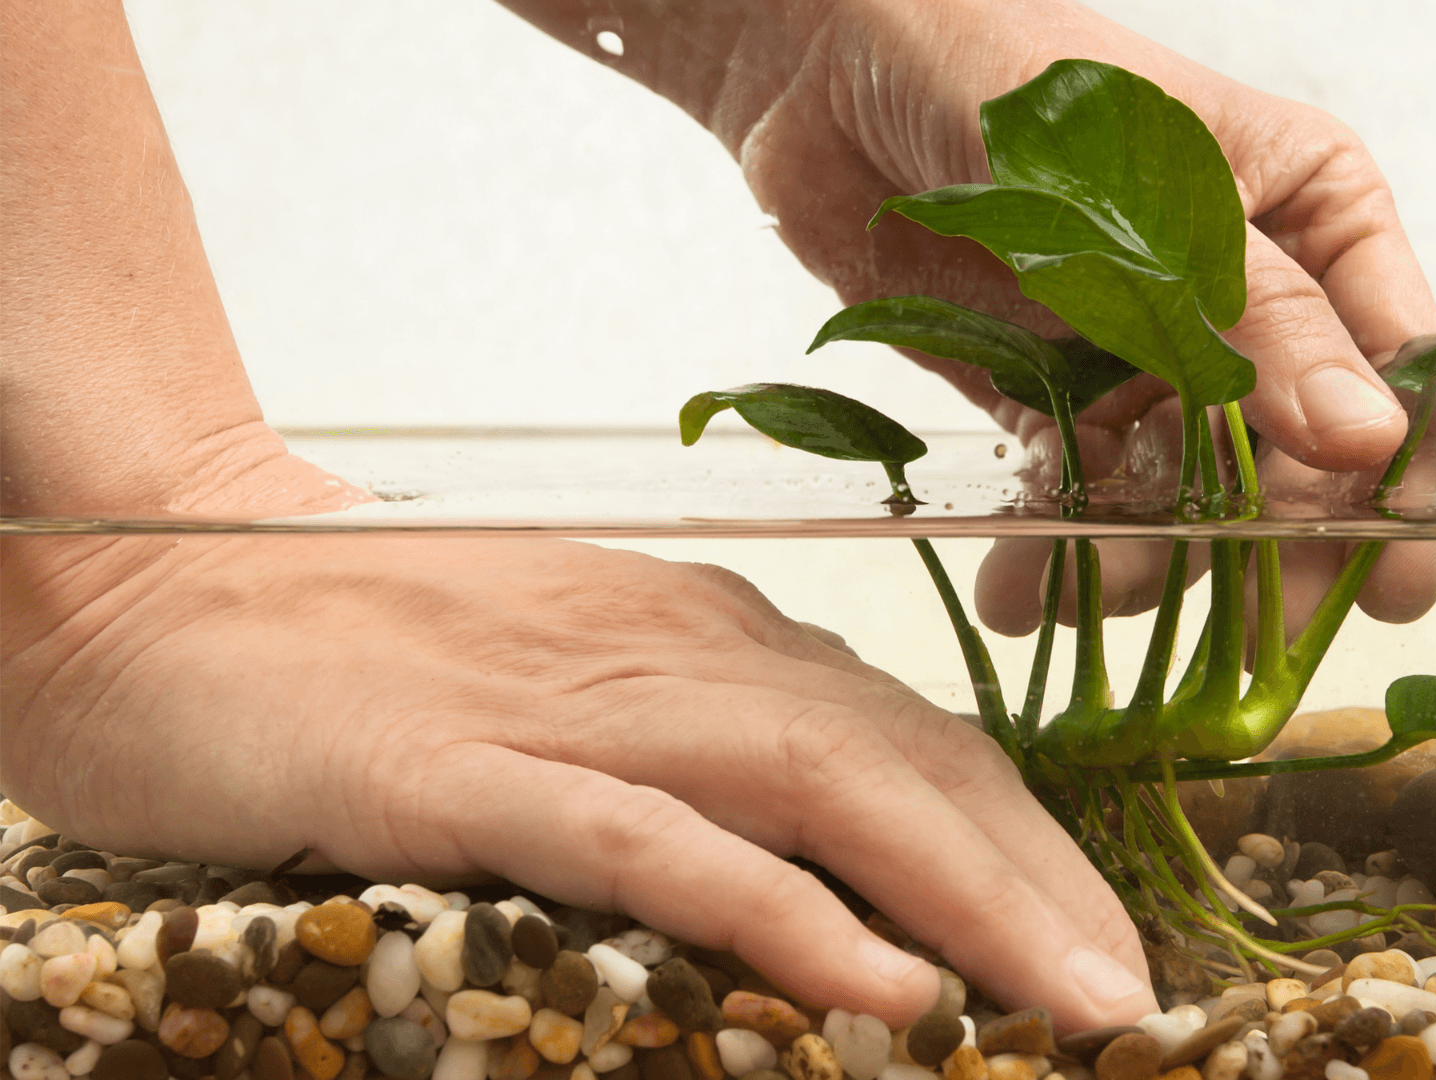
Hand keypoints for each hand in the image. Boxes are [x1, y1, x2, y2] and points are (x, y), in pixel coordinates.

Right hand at [1, 527, 1155, 1029]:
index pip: (918, 739)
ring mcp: (579, 705)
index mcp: (714, 637)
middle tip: (1134, 998)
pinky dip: (783, 911)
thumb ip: (699, 751)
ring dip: (966, 897)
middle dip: (1040, 882)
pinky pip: (657, 842)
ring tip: (1071, 1001)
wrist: (166, 570)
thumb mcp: (577, 683)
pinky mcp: (466, 768)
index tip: (1106, 939)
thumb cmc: (375, 643)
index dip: (1028, 842)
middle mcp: (681, 654)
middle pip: (908, 761)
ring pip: (823, 788)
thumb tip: (828, 849)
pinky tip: (881, 983)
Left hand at [722, 0, 1435, 635]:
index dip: (1399, 480)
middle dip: (1277, 550)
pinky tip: (1025, 589)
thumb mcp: (1153, 200)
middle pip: (1304, 456)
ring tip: (1085, 598)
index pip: (1392, 361)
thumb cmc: (1004, 75)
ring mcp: (1150, 352)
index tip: (1393, 584)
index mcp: (1312, 212)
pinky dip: (1065, 551)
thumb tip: (1370, 445)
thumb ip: (1259, 323)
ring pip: (1193, 494)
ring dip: (1151, 564)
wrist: (825, 68)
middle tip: (1256, 641)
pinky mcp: (1057, 396)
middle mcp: (1245, 296)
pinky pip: (1088, 495)